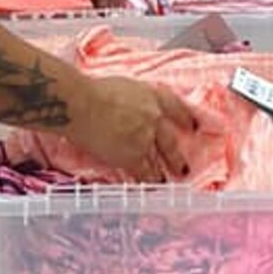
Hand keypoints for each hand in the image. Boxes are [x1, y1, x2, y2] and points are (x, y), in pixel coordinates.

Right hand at [70, 75, 198, 182]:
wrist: (80, 104)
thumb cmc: (90, 91)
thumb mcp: (120, 86)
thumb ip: (132, 100)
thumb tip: (128, 109)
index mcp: (152, 95)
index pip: (176, 108)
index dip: (185, 119)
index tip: (191, 127)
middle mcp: (155, 117)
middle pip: (170, 140)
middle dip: (176, 156)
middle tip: (183, 168)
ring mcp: (146, 138)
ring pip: (159, 160)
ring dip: (161, 173)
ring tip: (162, 181)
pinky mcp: (134, 156)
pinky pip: (144, 173)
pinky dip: (146, 180)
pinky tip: (149, 187)